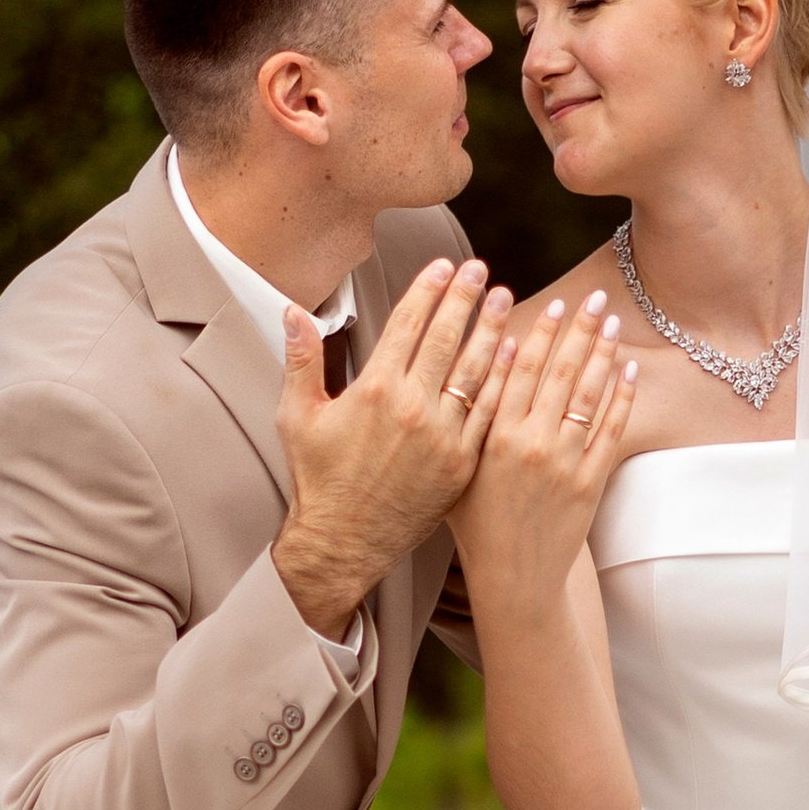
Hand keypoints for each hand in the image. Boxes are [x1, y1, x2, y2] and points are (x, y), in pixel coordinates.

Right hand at [271, 258, 513, 639]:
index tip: (444, 266)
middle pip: (448, 338)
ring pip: (477, 370)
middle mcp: (413, 407)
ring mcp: (443, 437)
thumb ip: (301, 360)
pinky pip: (490, 413)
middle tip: (480, 269)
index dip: (428, 289)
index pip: (408, 323)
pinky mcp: (462, 464)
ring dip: (493, 330)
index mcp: (374, 389)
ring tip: (504, 299)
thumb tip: (293, 312)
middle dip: (465, 297)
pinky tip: (515, 356)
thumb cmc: (318, 481)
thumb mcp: (297, 416)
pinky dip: (504, 381)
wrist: (343, 543)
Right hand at [450, 288, 639, 611]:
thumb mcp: (460, 468)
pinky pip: (611, 430)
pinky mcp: (590, 482)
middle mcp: (531, 445)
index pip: (520, 371)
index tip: (551, 305)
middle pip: (560, 373)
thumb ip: (471, 419)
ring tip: (611, 321)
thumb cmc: (475, 525)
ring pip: (588, 395)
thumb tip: (486, 362)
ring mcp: (564, 463)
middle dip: (578, 330)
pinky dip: (621, 397)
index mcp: (494, 438)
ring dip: (602, 353)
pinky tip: (628, 369)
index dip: (538, 335)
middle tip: (591, 297)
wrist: (513, 578)